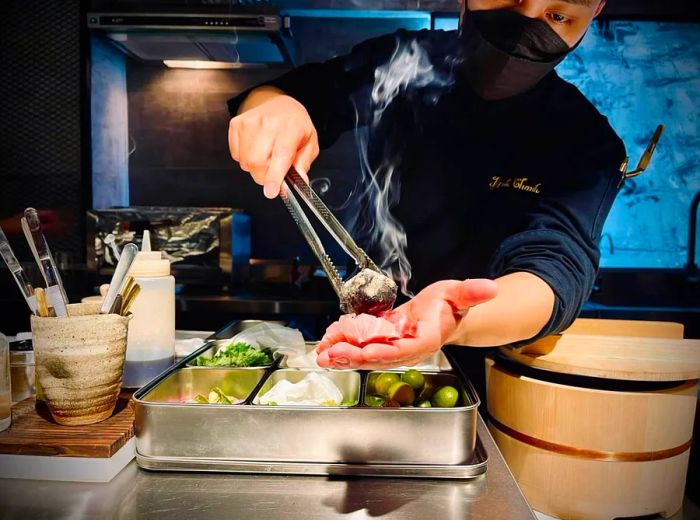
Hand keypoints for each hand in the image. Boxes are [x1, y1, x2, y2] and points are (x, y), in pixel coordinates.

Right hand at [228, 89, 319, 198]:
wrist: (277, 103)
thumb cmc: (295, 124)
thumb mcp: (310, 142)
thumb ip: (304, 163)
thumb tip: (300, 180)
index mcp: (290, 128)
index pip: (280, 154)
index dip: (274, 176)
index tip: (271, 191)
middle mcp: (267, 123)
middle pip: (257, 162)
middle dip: (264, 177)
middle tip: (274, 172)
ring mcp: (249, 123)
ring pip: (245, 162)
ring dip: (255, 168)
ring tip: (266, 156)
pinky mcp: (236, 125)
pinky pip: (236, 155)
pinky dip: (245, 158)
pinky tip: (256, 149)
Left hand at [316, 278, 497, 369]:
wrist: (445, 316)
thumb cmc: (452, 307)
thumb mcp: (461, 295)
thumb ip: (472, 293)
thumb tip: (490, 287)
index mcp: (424, 341)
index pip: (402, 350)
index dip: (380, 352)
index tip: (361, 351)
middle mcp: (406, 350)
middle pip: (377, 357)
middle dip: (352, 357)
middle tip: (329, 354)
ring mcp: (392, 348)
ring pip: (364, 355)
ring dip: (342, 355)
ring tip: (321, 352)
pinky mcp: (381, 343)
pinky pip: (361, 346)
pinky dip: (343, 345)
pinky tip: (327, 343)